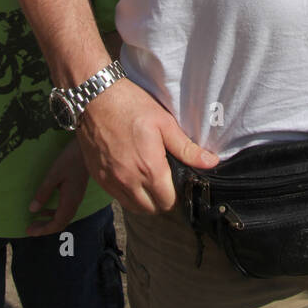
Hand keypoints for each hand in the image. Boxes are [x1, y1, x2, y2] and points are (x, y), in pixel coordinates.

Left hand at [27, 140, 89, 235]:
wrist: (86, 149)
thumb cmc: (70, 160)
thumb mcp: (53, 175)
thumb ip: (43, 192)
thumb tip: (33, 210)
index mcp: (70, 200)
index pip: (57, 223)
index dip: (44, 230)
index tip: (30, 231)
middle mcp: (75, 202)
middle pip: (61, 222)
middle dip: (45, 228)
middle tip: (29, 229)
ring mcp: (77, 197)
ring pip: (63, 216)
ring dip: (49, 221)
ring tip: (35, 222)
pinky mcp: (76, 192)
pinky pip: (65, 209)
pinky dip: (54, 213)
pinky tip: (45, 209)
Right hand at [76, 78, 218, 214]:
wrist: (95, 97)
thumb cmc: (131, 106)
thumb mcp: (164, 123)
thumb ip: (187, 148)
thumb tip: (211, 162)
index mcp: (149, 168)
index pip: (167, 202)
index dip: (175, 196)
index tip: (176, 183)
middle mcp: (129, 180)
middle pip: (151, 209)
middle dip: (161, 200)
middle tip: (164, 183)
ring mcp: (111, 180)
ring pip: (132, 207)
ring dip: (143, 200)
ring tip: (148, 181)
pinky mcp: (98, 176)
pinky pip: (116, 196)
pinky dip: (126, 193)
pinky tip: (130, 175)